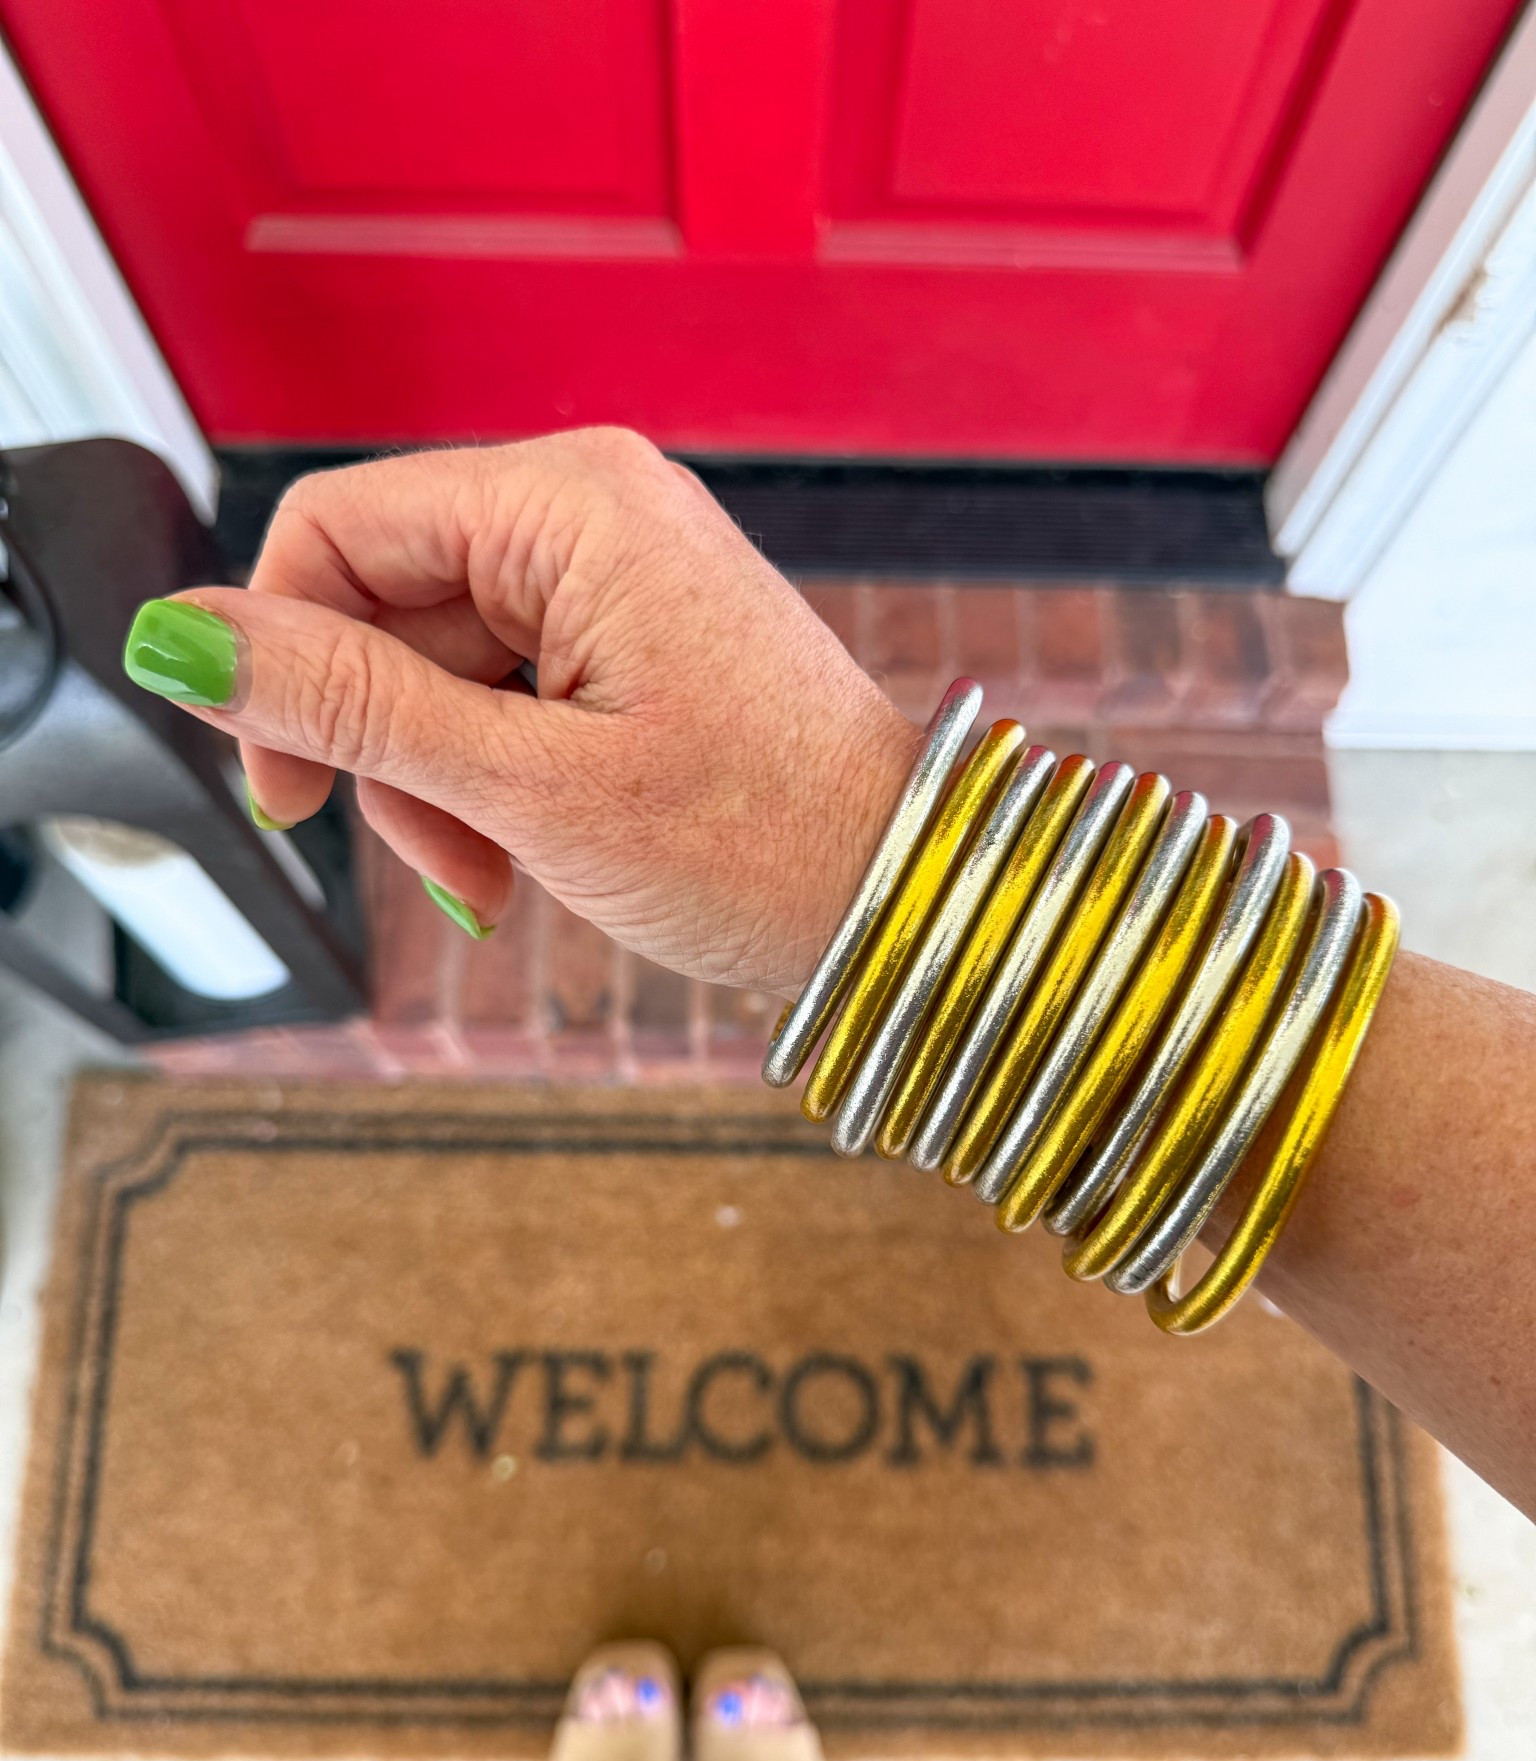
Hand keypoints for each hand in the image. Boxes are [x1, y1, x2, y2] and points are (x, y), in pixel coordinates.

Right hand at [126, 429, 920, 994]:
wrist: (900, 898)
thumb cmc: (769, 841)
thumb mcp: (529, 784)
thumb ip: (350, 706)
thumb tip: (188, 641)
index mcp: (571, 503)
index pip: (336, 530)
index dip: (280, 657)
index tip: (289, 787)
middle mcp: (590, 512)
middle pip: (383, 604)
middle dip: (385, 746)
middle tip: (442, 856)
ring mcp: (613, 577)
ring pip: (434, 664)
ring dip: (437, 782)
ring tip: (500, 868)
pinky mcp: (628, 640)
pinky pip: (500, 692)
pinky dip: (490, 780)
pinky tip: (528, 846)